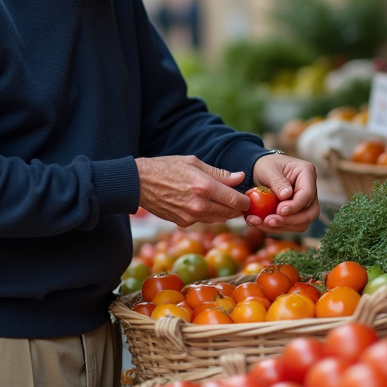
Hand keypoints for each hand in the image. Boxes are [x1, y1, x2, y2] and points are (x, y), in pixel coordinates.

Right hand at [136, 155, 250, 226]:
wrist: (139, 183)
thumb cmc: (167, 167)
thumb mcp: (194, 163)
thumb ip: (219, 173)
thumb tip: (240, 177)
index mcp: (204, 187)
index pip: (236, 201)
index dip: (245, 200)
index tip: (247, 196)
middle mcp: (200, 205)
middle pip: (230, 213)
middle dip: (237, 207)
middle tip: (238, 198)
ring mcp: (191, 217)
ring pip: (219, 219)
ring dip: (224, 212)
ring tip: (223, 200)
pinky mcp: (184, 223)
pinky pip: (204, 220)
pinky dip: (209, 214)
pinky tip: (204, 203)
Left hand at [248, 153, 319, 231]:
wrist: (260, 170)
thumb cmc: (265, 165)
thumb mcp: (267, 169)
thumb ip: (277, 182)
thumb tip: (287, 196)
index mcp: (306, 172)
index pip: (307, 194)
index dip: (295, 205)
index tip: (279, 210)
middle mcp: (310, 189)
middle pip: (310, 212)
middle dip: (291, 220)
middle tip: (270, 221)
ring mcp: (305, 202)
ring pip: (302, 222)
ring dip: (283, 226)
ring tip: (263, 223)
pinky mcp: (297, 212)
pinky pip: (291, 225)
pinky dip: (277, 227)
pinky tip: (262, 224)